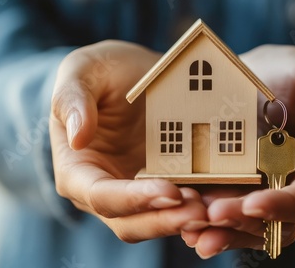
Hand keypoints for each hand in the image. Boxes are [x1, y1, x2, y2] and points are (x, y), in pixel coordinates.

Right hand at [50, 40, 208, 242]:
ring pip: (158, 221)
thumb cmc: (100, 74)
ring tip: (216, 211)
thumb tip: (78, 137)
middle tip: (200, 211)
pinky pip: (181, 206)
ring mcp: (137, 192)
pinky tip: (223, 203)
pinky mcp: (165, 185)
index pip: (100, 196)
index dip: (133, 199)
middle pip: (131, 222)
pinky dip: (200, 209)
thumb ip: (72, 100)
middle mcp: (106, 190)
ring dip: (185, 221)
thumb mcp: (82, 71)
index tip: (169, 191)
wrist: (130, 75)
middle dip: (165, 220)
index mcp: (78, 171)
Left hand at [181, 45, 294, 258]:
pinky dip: (201, 223)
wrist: (244, 75)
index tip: (254, 203)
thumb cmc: (284, 74)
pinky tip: (181, 221)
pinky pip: (215, 216)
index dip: (283, 206)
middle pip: (270, 223)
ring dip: (219, 233)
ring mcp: (252, 191)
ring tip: (192, 231)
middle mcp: (284, 187)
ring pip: (242, 227)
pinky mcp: (224, 189)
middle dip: (242, 223)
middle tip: (212, 215)